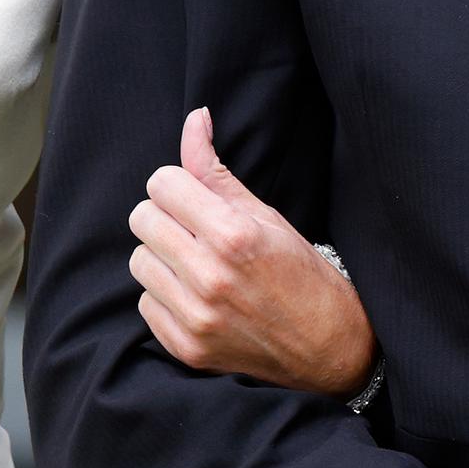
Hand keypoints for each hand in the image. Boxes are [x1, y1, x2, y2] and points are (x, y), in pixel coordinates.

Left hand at [128, 108, 378, 397]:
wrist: (329, 347)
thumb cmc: (302, 273)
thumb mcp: (266, 215)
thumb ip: (217, 170)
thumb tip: (195, 119)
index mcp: (233, 234)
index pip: (162, 184)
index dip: (178, 185)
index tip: (196, 198)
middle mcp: (210, 276)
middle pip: (142, 218)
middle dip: (166, 217)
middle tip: (195, 229)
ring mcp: (196, 317)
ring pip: (139, 261)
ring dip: (162, 257)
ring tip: (196, 263)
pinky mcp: (187, 348)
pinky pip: (145, 305)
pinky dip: (165, 296)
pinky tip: (197, 296)